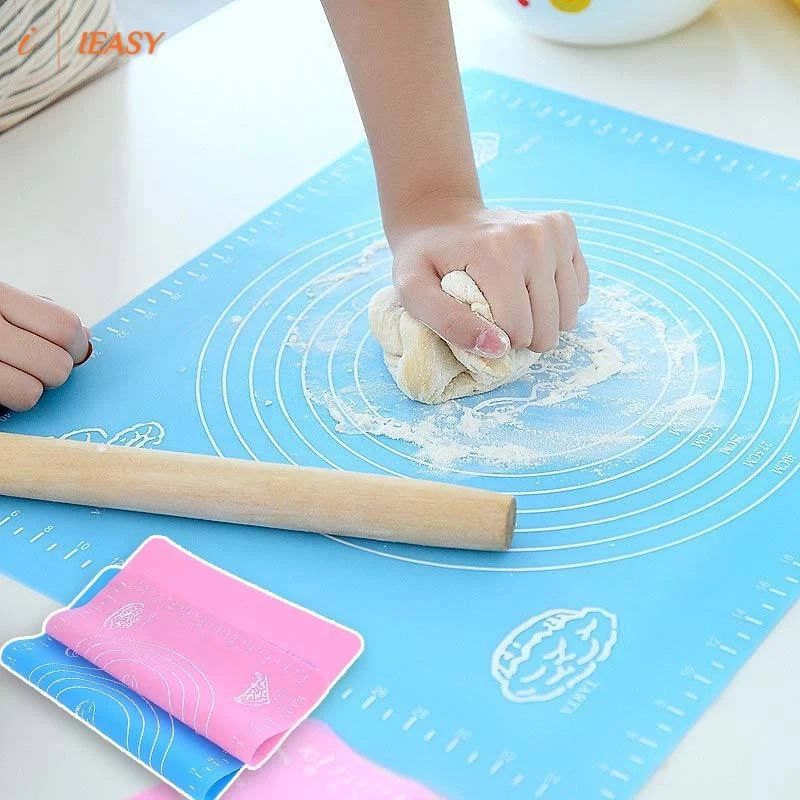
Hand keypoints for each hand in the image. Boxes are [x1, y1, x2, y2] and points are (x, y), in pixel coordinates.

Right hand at [0, 283, 90, 411]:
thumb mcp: (5, 304)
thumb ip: (41, 315)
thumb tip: (85, 335)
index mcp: (1, 296)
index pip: (64, 327)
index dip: (77, 347)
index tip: (72, 352)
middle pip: (56, 363)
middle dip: (56, 371)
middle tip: (37, 366)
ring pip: (34, 389)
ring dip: (33, 388)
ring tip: (16, 374)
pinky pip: (16, 401)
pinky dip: (15, 400)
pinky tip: (5, 385)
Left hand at [388, 197, 589, 356]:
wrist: (438, 214)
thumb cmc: (424, 259)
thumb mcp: (413, 292)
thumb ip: (448, 322)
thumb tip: (497, 348)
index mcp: (497, 253)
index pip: (518, 329)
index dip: (498, 340)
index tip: (479, 325)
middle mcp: (533, 237)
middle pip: (547, 326)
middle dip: (522, 336)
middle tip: (496, 319)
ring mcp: (553, 230)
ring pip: (567, 314)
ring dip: (541, 322)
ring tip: (513, 305)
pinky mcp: (565, 229)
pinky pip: (578, 291)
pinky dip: (557, 302)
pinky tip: (530, 290)